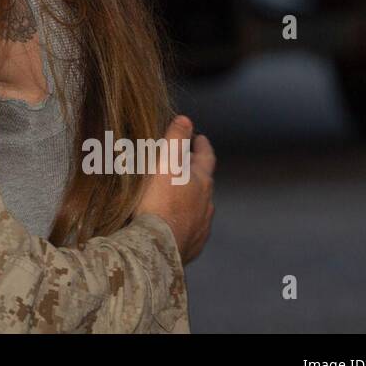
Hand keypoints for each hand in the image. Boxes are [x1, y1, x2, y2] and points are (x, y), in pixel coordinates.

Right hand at [133, 115, 214, 264]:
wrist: (159, 247)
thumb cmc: (159, 202)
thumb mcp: (165, 164)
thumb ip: (176, 139)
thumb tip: (186, 119)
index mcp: (201, 182)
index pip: (206, 158)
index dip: (202, 146)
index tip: (200, 137)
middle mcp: (207, 204)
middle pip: (204, 183)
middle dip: (195, 172)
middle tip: (185, 164)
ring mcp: (201, 226)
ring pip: (200, 207)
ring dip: (191, 198)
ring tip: (178, 195)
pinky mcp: (192, 245)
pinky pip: (192, 229)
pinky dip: (186, 221)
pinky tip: (176, 224)